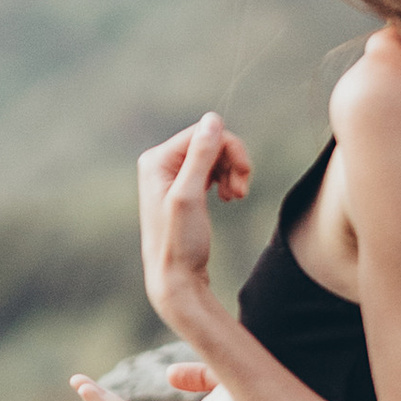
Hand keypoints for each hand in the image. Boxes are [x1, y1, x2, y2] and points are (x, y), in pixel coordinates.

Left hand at [137, 110, 250, 335]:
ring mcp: (171, 177)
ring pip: (214, 157)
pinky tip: (229, 198)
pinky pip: (212, 171)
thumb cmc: (180, 242)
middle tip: (243, 190)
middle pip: (210, 143)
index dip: (230, 149)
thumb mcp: (190, 196)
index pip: (204, 133)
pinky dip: (226, 181)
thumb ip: (200, 156)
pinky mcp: (183, 190)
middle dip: (232, 162)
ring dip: (232, 173)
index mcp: (156, 159)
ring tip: (237, 196)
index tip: (244, 176)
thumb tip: (213, 119)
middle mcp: (160, 164)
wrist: (176, 280)